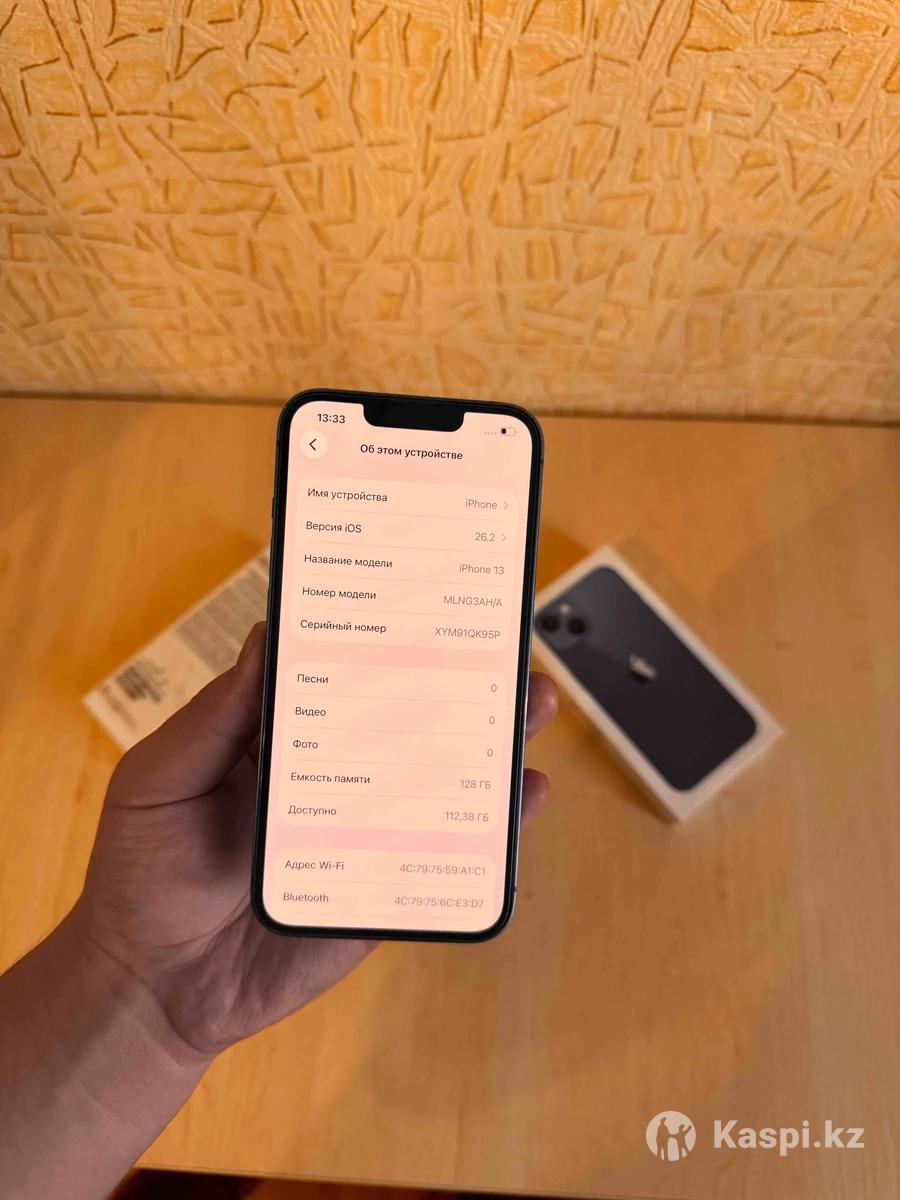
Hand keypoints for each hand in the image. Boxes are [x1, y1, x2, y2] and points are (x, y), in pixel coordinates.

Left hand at [72, 624, 557, 1059]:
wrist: (150, 985)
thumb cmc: (141, 870)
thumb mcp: (159, 778)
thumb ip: (214, 717)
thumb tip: (265, 640)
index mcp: (284, 741)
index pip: (344, 677)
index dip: (384, 639)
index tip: (424, 599)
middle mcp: (334, 779)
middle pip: (407, 720)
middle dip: (460, 680)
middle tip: (504, 641)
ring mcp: (364, 835)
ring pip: (439, 781)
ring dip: (490, 743)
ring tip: (533, 700)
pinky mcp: (381, 892)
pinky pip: (444, 858)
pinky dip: (490, 831)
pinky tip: (523, 798)